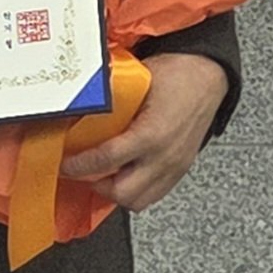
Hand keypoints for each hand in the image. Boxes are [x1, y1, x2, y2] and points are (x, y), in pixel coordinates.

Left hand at [59, 53, 227, 213]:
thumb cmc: (175, 71)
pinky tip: (123, 173)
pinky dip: (135, 190)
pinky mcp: (181, 169)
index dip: (80, 165)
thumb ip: (111, 99)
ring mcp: (175, 166)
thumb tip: (81, 103)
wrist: (208, 73)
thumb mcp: (136, 80)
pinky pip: (155, 194)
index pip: (107, 159)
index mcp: (151, 134)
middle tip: (80, 170)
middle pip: (123, 193)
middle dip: (96, 186)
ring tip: (100, 174)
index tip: (65, 163)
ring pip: (140, 201)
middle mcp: (164, 157)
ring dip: (116, 192)